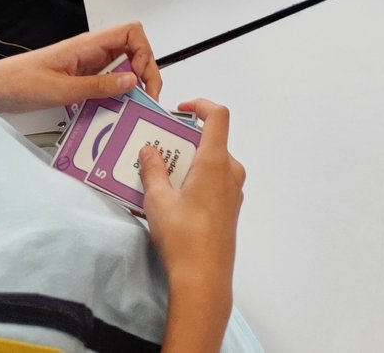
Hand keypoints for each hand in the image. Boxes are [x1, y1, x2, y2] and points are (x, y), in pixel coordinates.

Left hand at [0, 23, 160, 111]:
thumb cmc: (15, 82)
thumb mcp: (60, 89)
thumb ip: (98, 85)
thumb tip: (132, 81)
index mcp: (87, 44)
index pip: (132, 32)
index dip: (144, 52)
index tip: (139, 78)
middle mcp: (90, 51)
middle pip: (133, 51)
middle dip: (145, 73)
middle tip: (144, 98)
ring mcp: (86, 64)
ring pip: (123, 67)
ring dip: (131, 85)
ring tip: (130, 107)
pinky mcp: (79, 77)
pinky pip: (107, 81)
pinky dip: (115, 94)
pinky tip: (111, 110)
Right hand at [140, 99, 243, 316]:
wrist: (204, 278)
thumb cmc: (183, 238)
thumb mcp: (158, 200)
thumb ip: (152, 170)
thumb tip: (149, 151)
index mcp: (215, 162)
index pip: (218, 116)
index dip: (201, 105)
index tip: (180, 109)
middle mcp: (230, 172)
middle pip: (211, 141)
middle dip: (183, 141)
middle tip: (157, 149)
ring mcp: (234, 191)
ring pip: (212, 163)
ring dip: (188, 162)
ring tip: (159, 175)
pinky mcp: (231, 207)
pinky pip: (215, 181)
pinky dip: (196, 178)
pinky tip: (173, 196)